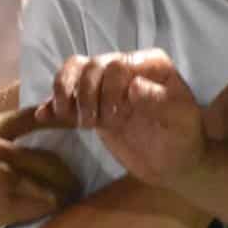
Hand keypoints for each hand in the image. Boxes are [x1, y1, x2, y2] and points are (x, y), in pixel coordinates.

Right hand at [0, 105, 79, 227]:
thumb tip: (20, 157)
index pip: (36, 116)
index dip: (62, 121)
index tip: (81, 126)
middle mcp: (2, 146)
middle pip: (52, 159)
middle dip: (67, 175)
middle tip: (75, 185)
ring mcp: (4, 173)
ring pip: (52, 184)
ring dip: (63, 195)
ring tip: (66, 202)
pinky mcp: (5, 199)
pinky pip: (41, 205)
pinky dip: (48, 210)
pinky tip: (49, 215)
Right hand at [37, 50, 206, 189]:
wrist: (173, 163)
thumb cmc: (184, 137)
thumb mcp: (182, 119)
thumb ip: (161, 101)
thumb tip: (134, 86)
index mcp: (151, 64)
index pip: (118, 63)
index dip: (111, 88)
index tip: (118, 116)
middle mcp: (127, 68)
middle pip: (92, 66)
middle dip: (87, 94)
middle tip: (95, 124)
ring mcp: (107, 86)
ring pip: (75, 72)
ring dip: (66, 93)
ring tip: (71, 118)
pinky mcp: (93, 105)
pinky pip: (67, 95)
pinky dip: (53, 103)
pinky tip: (43, 115)